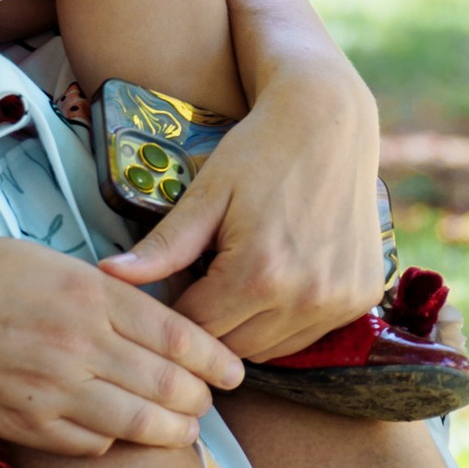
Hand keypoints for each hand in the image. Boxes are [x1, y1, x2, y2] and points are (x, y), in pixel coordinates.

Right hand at [0, 234, 243, 456]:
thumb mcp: (49, 262)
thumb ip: (103, 294)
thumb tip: (151, 324)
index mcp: (90, 292)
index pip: (177, 335)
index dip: (214, 359)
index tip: (234, 372)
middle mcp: (79, 341)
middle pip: (168, 384)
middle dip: (199, 400)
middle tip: (208, 404)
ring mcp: (51, 387)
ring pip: (138, 424)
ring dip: (169, 432)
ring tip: (181, 431)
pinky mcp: (23, 424)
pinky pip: (88, 445)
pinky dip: (110, 443)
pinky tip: (115, 436)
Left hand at [107, 55, 383, 361]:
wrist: (330, 118)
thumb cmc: (261, 148)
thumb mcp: (206, 194)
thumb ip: (162, 246)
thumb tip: (106, 275)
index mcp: (259, 275)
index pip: (195, 328)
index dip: (176, 305)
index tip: (176, 278)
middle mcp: (305, 297)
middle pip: (232, 347)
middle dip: (210, 320)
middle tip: (207, 272)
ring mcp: (339, 302)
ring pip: (271, 349)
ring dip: (248, 325)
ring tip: (242, 273)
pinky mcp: (361, 297)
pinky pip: (309, 333)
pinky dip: (287, 318)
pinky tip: (279, 276)